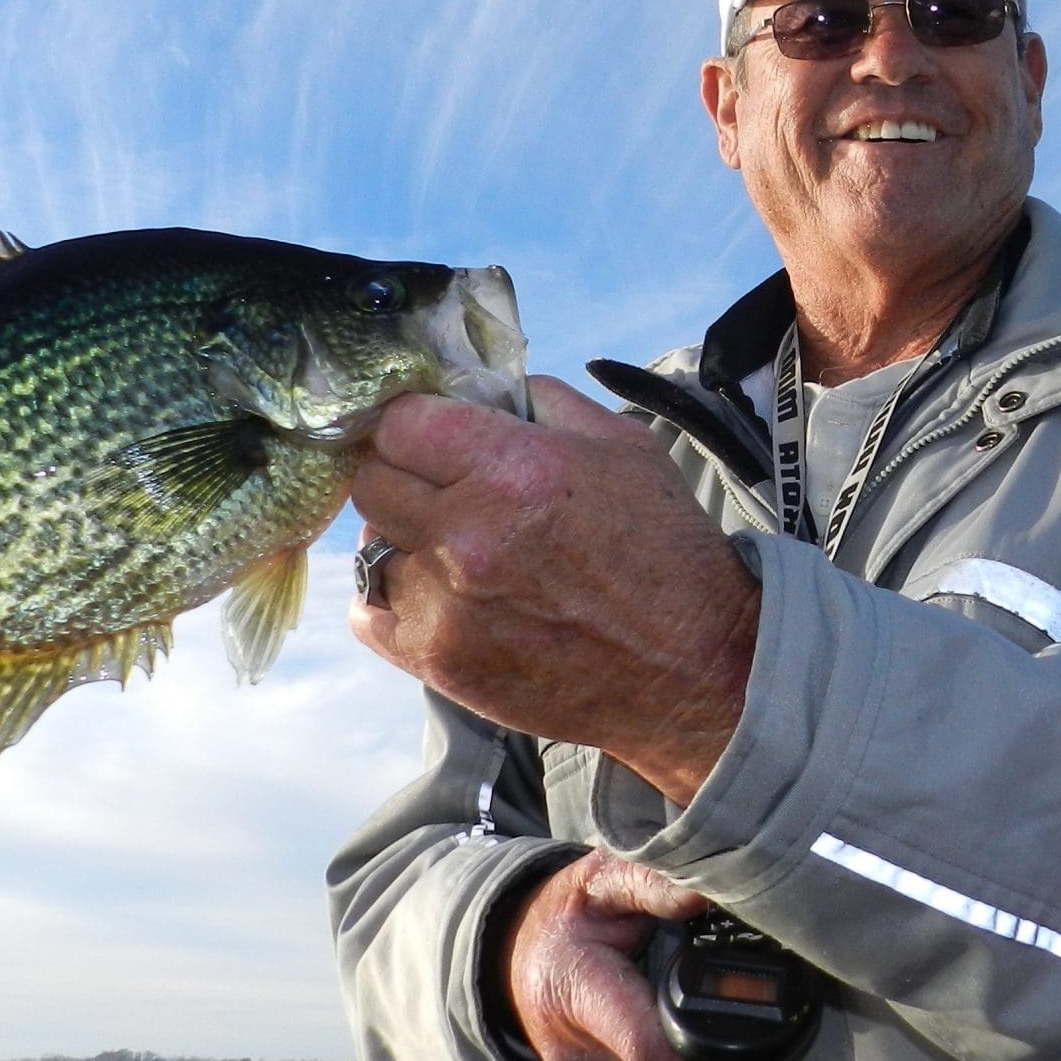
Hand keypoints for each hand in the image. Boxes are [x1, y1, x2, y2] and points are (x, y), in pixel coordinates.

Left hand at [349, 376, 759, 804]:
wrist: (692, 671)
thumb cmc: (665, 553)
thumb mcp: (623, 447)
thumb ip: (545, 403)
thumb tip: (483, 389)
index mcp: (512, 469)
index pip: (399, 423)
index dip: (413, 423)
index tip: (429, 434)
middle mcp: (465, 534)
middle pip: (370, 482)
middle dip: (400, 475)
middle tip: (437, 488)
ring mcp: (444, 604)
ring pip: (370, 548)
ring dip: (402, 541)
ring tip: (450, 550)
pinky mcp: (437, 662)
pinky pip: (368, 614)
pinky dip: (392, 600)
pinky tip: (437, 594)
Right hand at [500, 849, 733, 1060]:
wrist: (519, 963)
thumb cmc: (565, 921)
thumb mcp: (600, 881)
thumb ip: (651, 882)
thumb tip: (703, 891)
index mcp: (574, 994)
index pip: (649, 1045)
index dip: (700, 1034)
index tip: (730, 1002)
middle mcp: (573, 1056)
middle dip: (714, 1043)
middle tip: (726, 1000)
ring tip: (700, 1016)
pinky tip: (680, 1042)